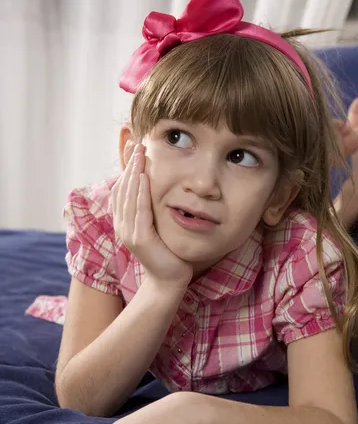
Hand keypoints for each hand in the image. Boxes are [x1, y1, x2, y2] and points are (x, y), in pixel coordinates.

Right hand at [112, 143, 192, 287]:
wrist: (169, 279)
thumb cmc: (167, 251)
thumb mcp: (156, 225)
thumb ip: (151, 208)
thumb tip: (154, 186)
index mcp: (124, 221)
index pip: (122, 188)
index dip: (126, 168)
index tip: (134, 148)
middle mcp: (122, 225)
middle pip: (123, 188)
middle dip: (130, 165)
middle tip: (137, 144)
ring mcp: (129, 233)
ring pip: (129, 197)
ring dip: (133, 173)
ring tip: (140, 154)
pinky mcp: (140, 239)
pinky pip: (139, 211)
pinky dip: (139, 193)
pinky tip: (143, 178)